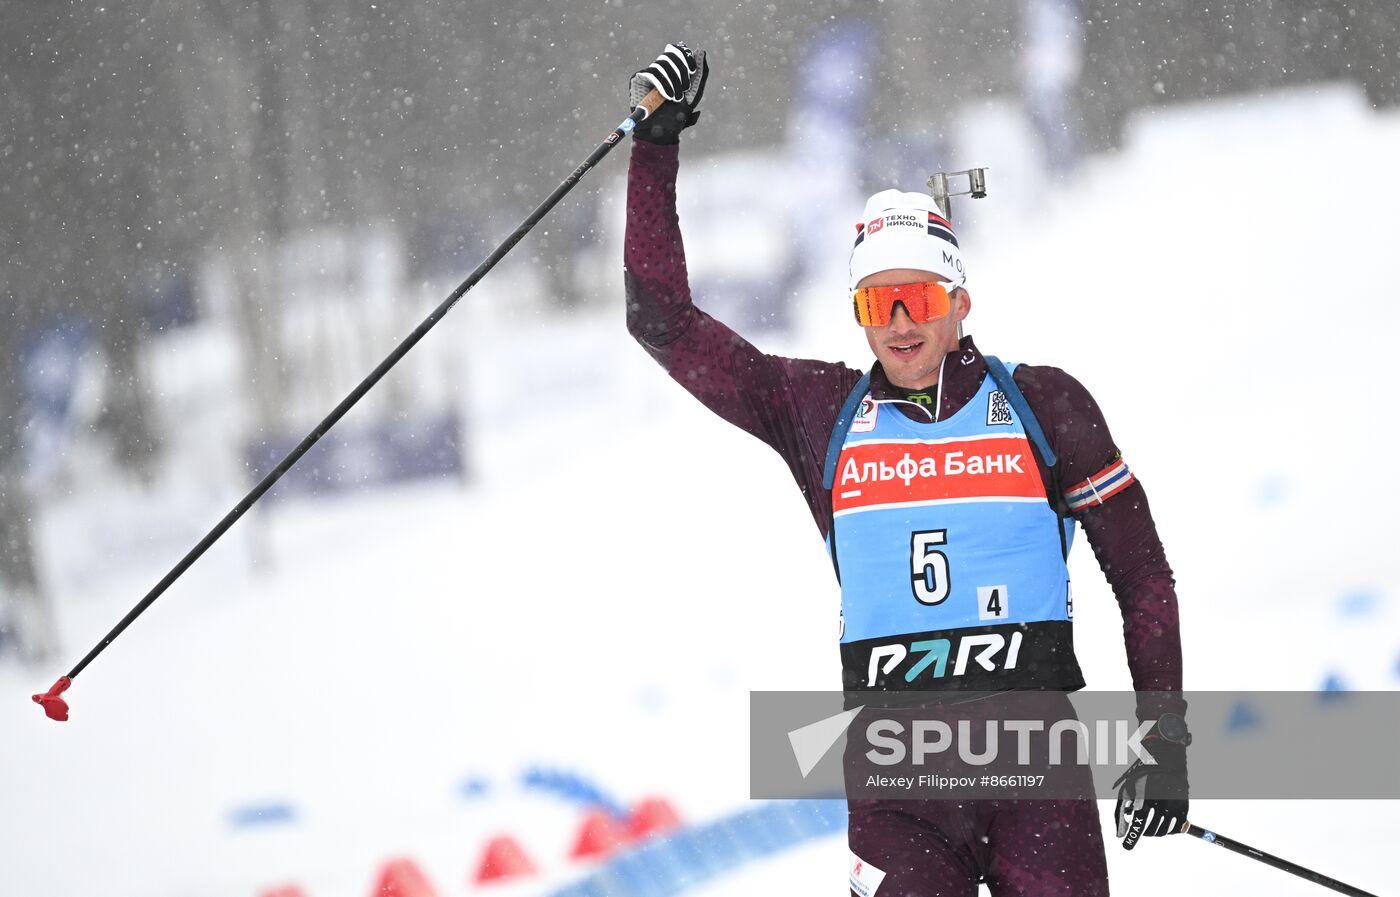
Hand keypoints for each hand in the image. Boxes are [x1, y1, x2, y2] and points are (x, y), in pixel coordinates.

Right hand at [629, 42, 707, 144]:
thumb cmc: (677, 116)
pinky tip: (666, 96)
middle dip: (681, 71)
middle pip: (670, 55)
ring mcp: (647, 74)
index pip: (677, 51)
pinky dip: (662, 83)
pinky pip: (651, 73)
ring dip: (672, 81)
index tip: (692, 70)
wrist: (661, 133)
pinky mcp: (637, 79)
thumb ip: (700, 74)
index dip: (685, 56)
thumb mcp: (694, 94)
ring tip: (675, 97)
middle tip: (685, 88)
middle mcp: (659, 70)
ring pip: (662, 64)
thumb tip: (701, 51)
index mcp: (672, 71)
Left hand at [1113, 719, 1189, 849]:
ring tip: (1147, 828)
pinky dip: (1166, 830)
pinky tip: (1159, 825)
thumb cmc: (1141, 774)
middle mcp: (1162, 801)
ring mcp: (1175, 804)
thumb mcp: (1128, 788)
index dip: (1132, 836)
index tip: (1125, 847)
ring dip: (1153, 833)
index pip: (1138, 821)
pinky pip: (1175, 827)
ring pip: (1163, 830)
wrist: (1166, 757)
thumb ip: (1121, 811)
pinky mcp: (1184, 806)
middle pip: (1151, 829)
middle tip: (1136, 835)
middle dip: (1142, 834)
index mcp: (1146, 793)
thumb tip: (1119, 834)